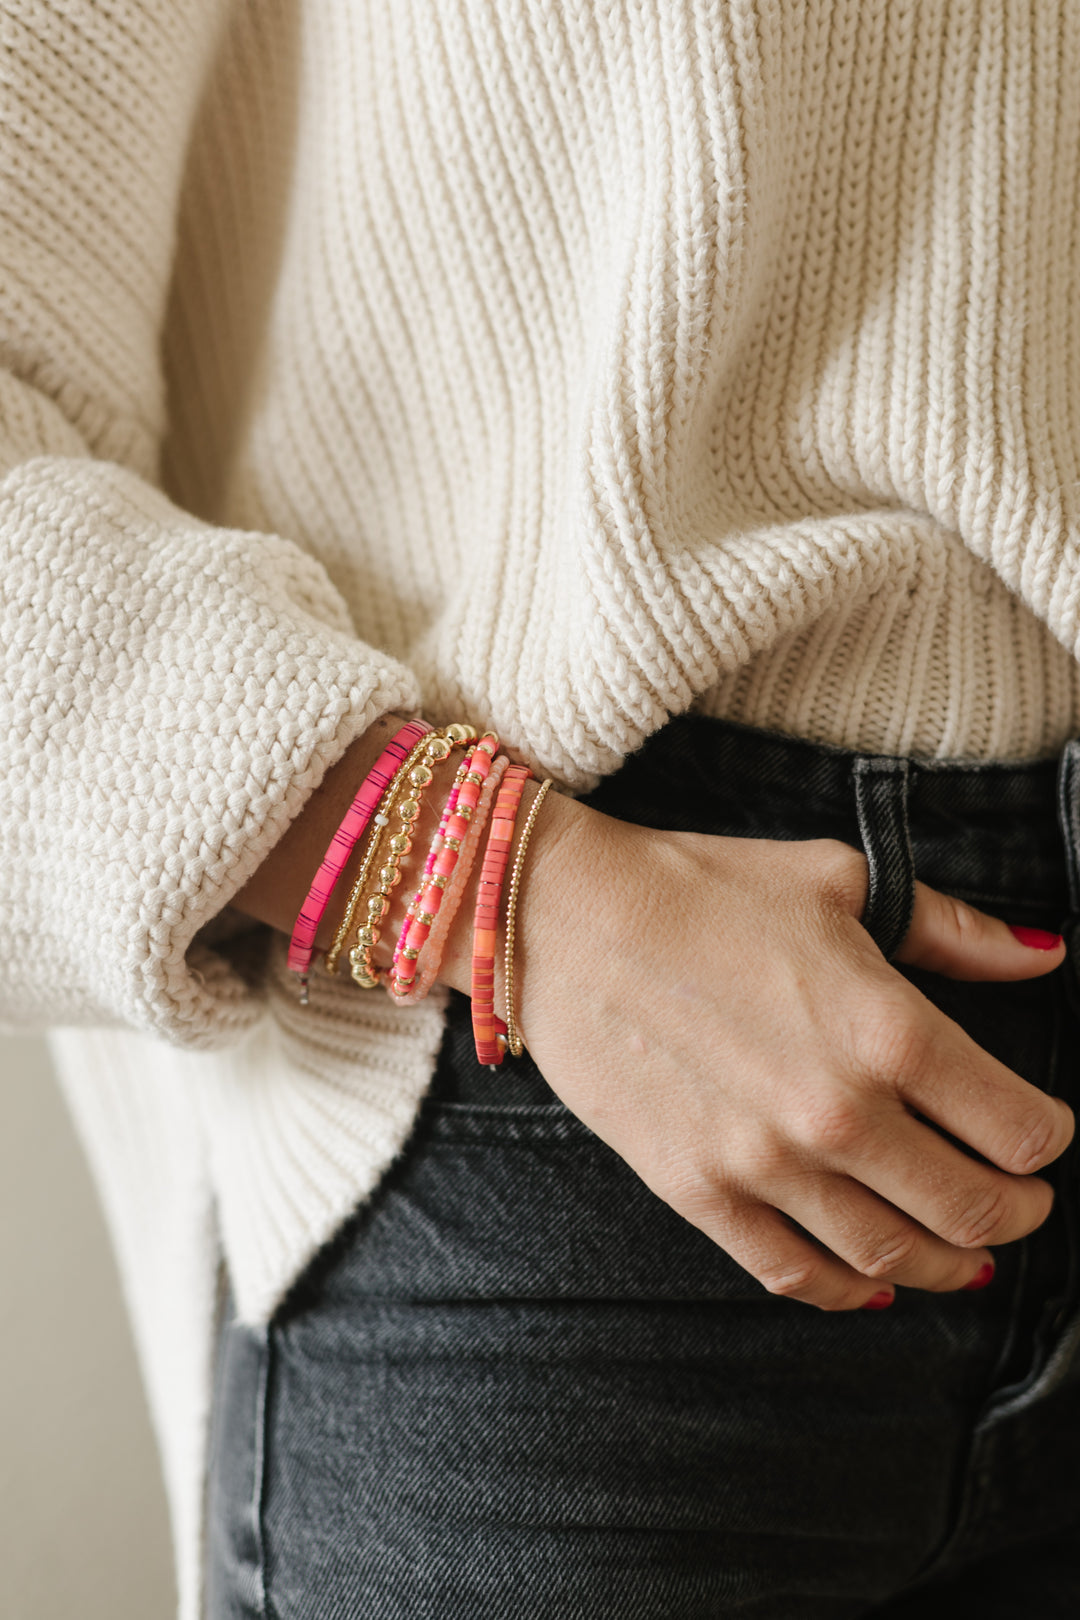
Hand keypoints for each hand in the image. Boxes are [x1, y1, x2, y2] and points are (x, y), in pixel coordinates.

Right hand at [479, 795, 1072, 1309]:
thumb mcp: (840, 882)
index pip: (1017, 1127)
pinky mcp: (699, 1191)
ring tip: (965, 1256)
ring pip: (889, 1256)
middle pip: (969, 1207)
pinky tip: (866, 1286)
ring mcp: (764, 1162)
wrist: (567, 919)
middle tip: (1021, 1205)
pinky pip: (789, 1272)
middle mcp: (838, 1112)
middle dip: (1015, 1214)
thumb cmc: (701, 887)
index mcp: (890, 1030)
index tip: (1042, 1132)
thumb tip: (1041, 954)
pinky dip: (842, 1293)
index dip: (1048, 1138)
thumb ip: (951, 930)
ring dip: (945, 1266)